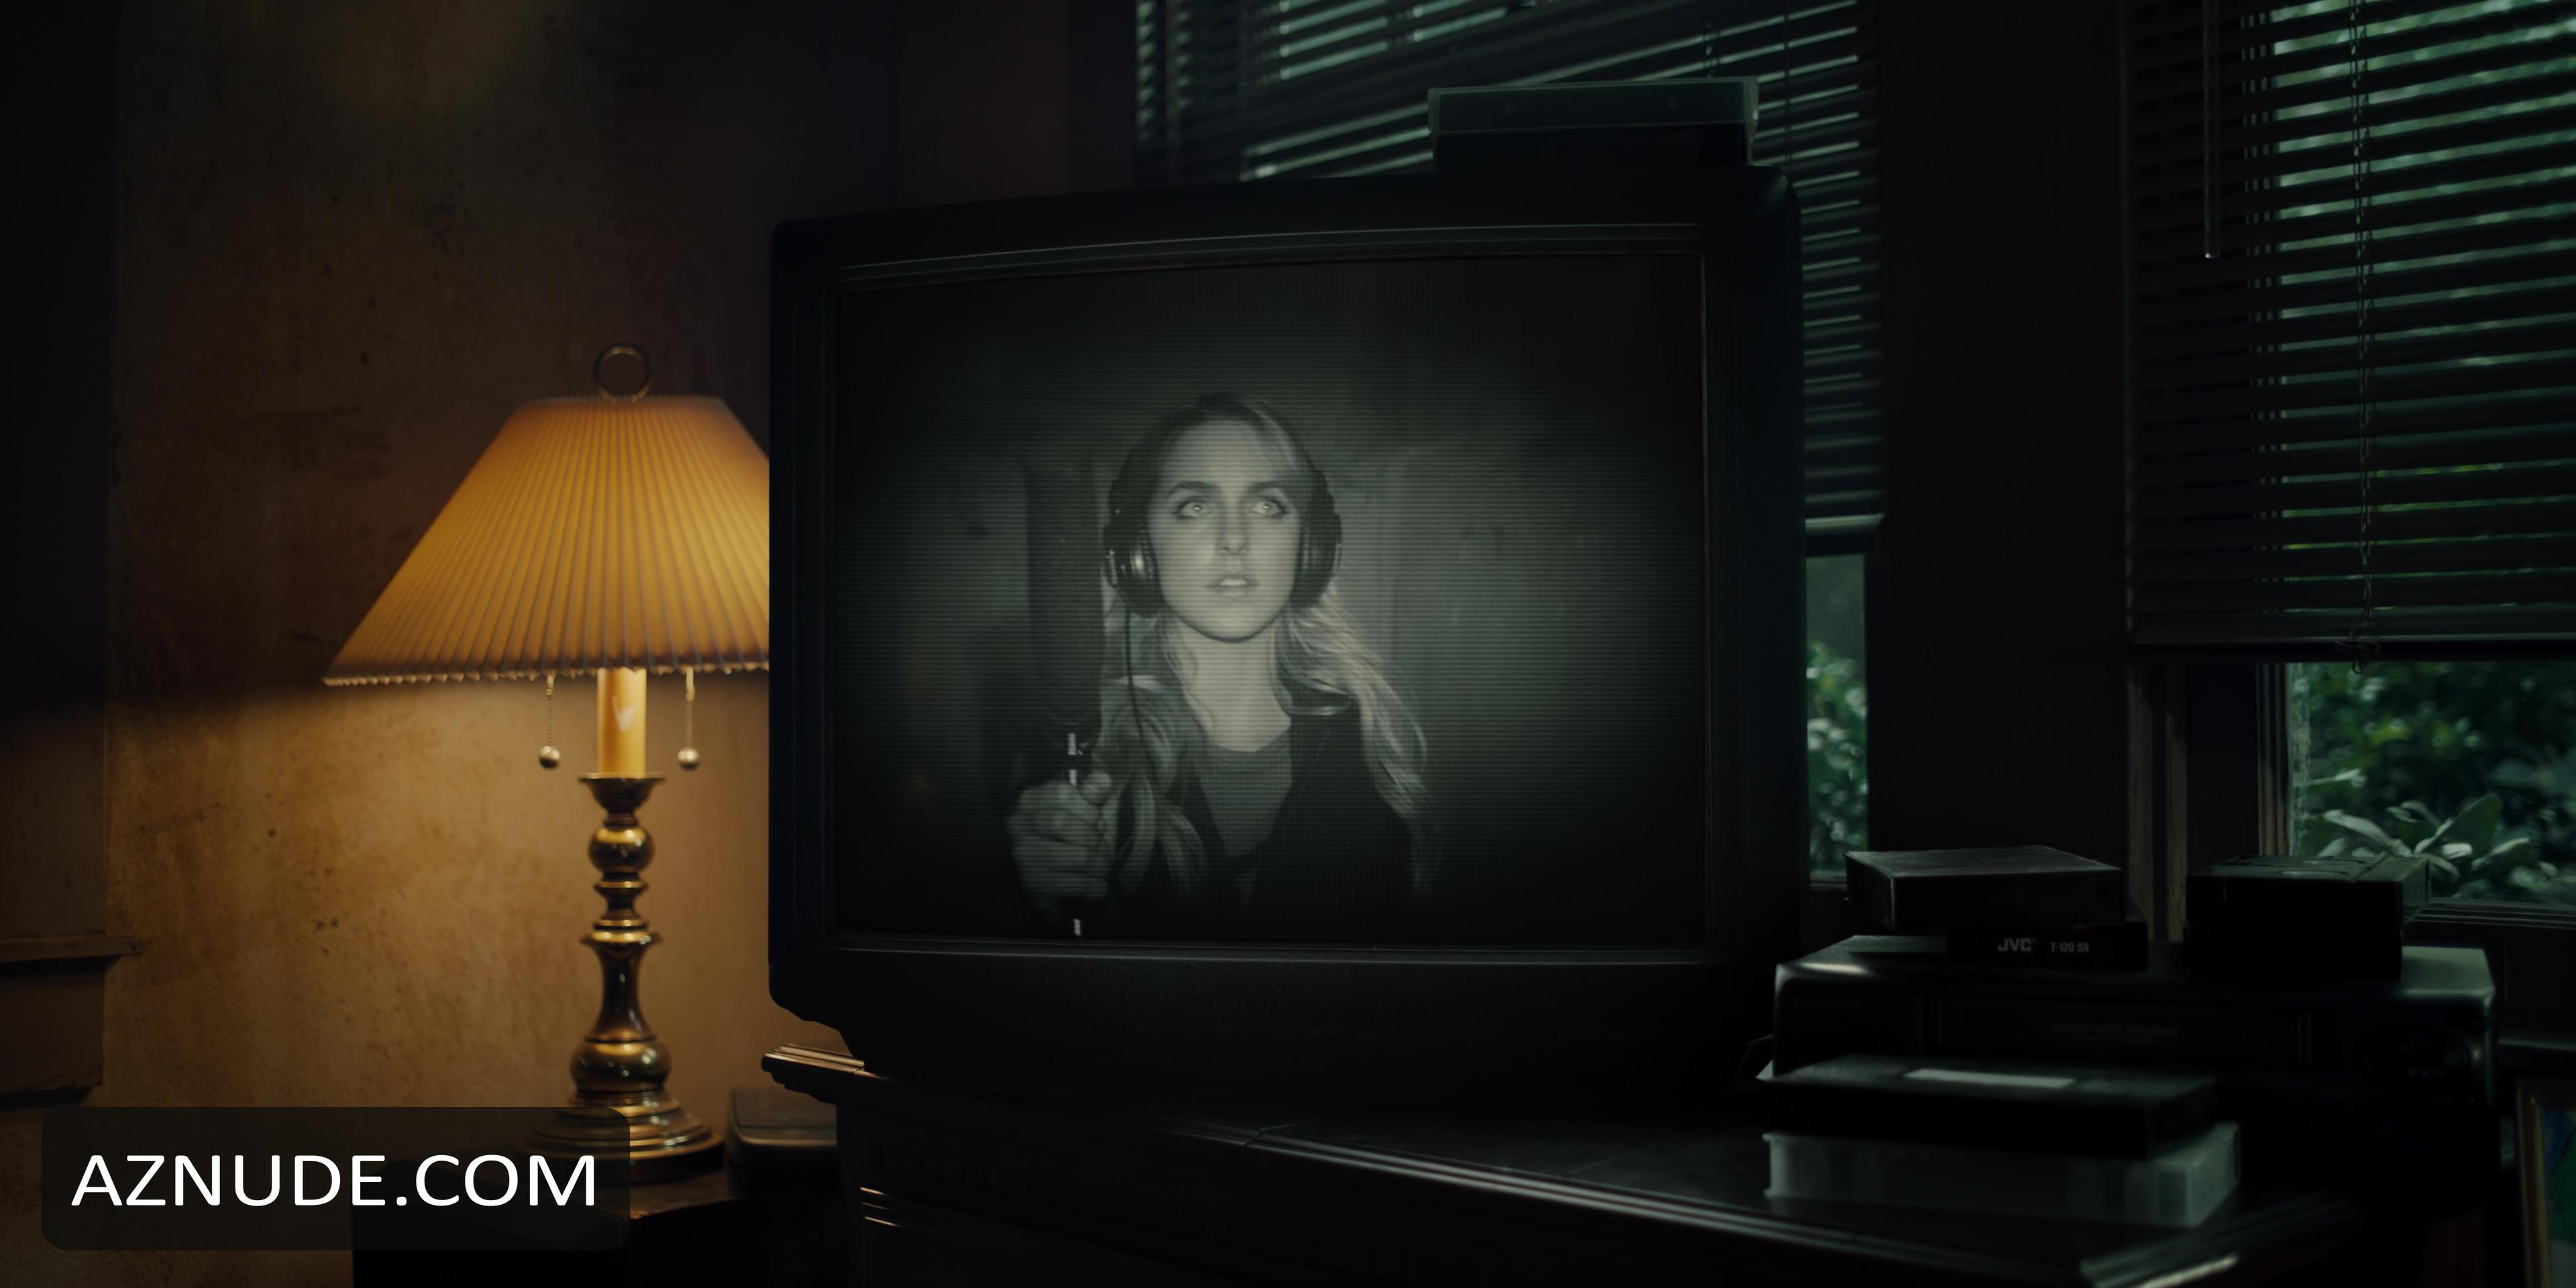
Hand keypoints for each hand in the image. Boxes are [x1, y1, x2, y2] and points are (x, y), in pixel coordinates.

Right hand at [1005, 769, 1116, 923]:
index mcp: (1032, 798)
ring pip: (1072, 855)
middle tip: (1101, 844)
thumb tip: (1101, 781)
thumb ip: (1097, 788)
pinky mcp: (1031, 883)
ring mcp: (1023, 854)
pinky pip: (1066, 884)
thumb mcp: (1092, 804)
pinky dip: (1090, 886)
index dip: (1087, 805)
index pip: (1060, 793)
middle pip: (1060, 822)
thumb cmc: (1081, 832)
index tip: (1098, 818)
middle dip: (1092, 835)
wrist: (1072, 871)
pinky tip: (1097, 886)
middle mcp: (1019, 825)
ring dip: (1097, 862)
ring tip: (1102, 865)